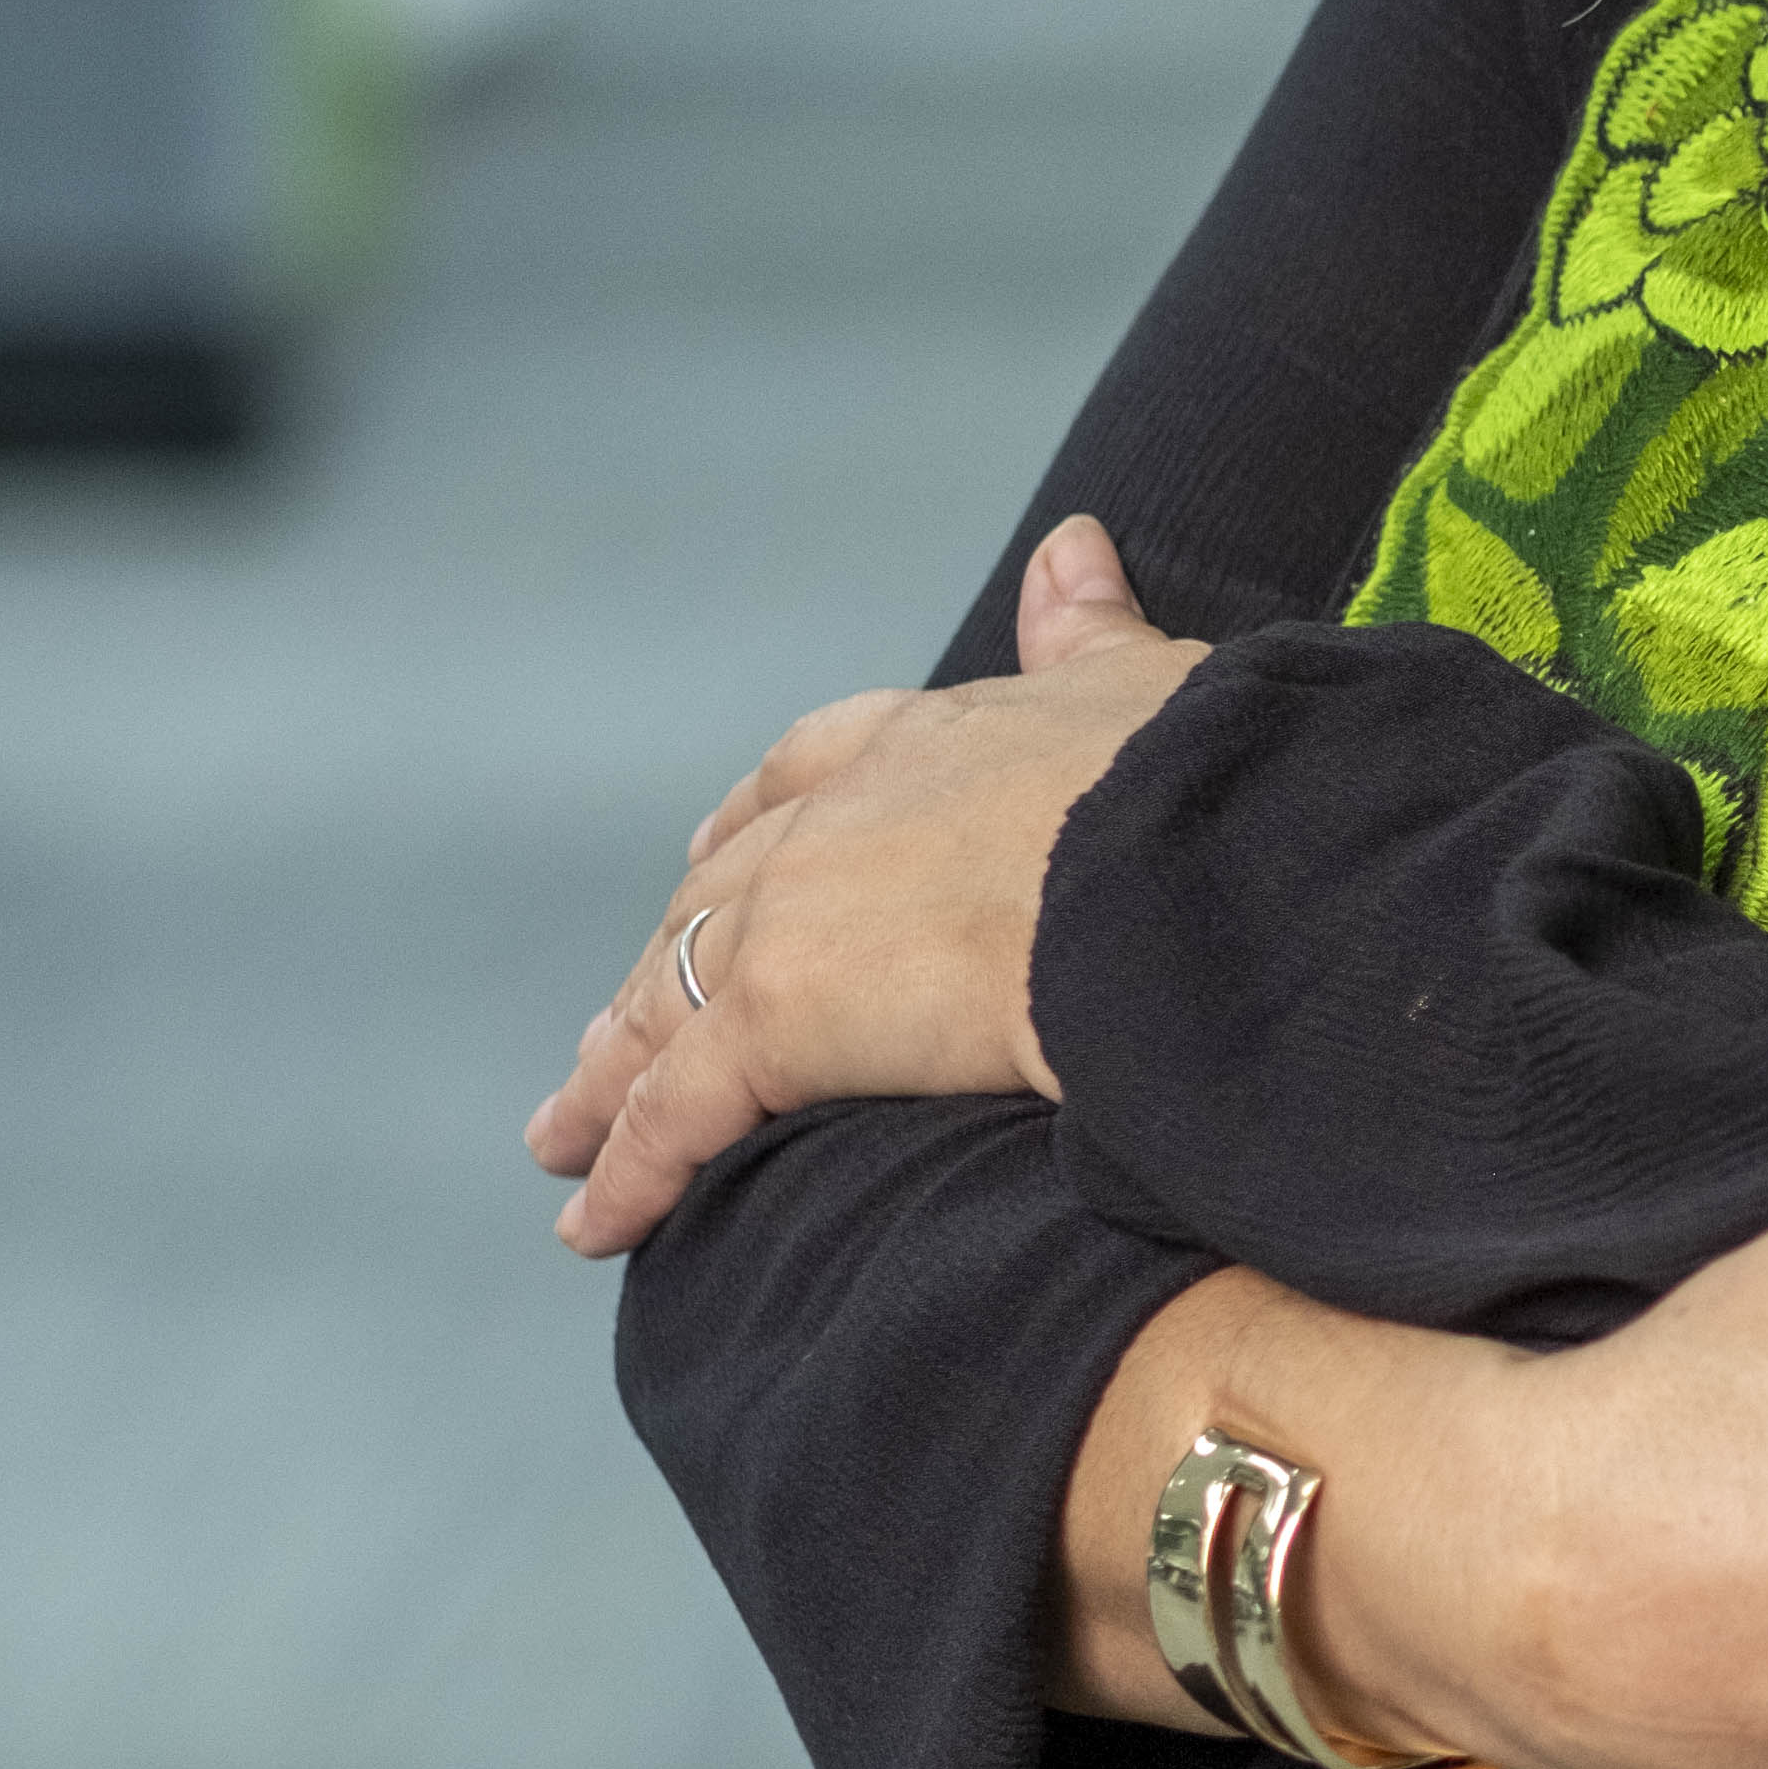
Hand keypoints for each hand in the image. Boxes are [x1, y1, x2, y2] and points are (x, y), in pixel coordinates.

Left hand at [530, 514, 1203, 1253]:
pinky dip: (630, 1170)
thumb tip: (1070, 544)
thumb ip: (1087, 628)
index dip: (754, 822)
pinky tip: (595, 1224)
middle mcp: (838, 818)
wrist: (1197, 860)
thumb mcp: (1143, 686)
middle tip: (610, 1034)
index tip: (713, 850)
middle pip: (712, 901)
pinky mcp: (785, 1019)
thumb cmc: (1202, 785)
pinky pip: (682, 1112)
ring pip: (669, 1004)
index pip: (804, 773)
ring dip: (613, 1076)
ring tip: (565, 1137)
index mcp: (926, 738)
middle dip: (659, 968)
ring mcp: (798, 916)